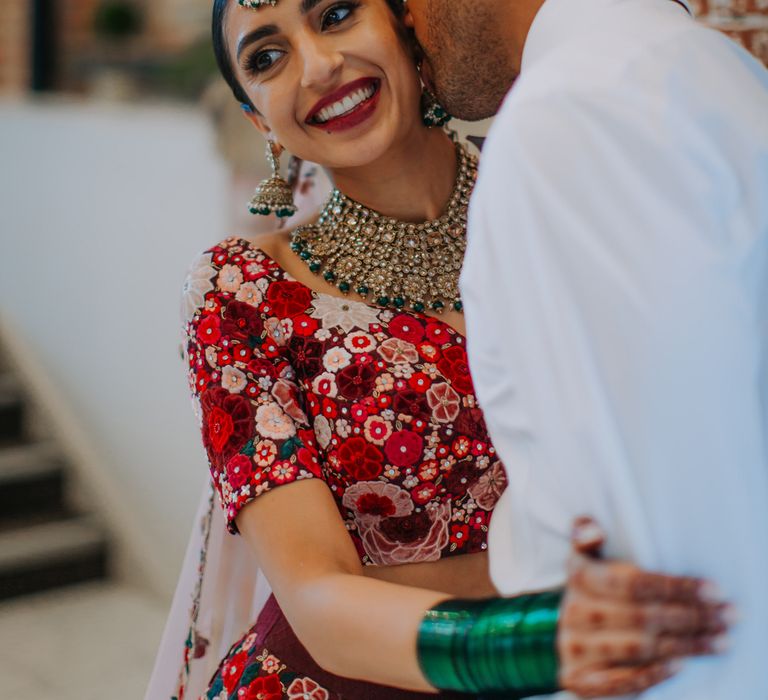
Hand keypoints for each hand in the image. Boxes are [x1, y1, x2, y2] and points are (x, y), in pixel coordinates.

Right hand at [558, 517, 731, 697]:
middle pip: (642, 616)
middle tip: (729, 617)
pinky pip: (620, 682)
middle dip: (693, 617)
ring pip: (638, 647)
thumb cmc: (591, 592)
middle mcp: (575, 612)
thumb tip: (593, 530)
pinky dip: (652, 675)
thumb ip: (586, 536)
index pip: (632, 582)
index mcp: (579, 577)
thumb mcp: (584, 559)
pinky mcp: (580, 680)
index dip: (676, 587)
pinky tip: (681, 666)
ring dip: (685, 646)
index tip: (716, 590)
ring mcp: (576, 648)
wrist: (563, 636)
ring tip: (720, 641)